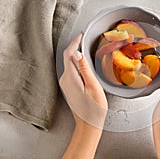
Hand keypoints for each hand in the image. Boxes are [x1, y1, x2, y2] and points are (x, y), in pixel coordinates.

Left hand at [59, 33, 107, 158]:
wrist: (88, 124)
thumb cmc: (94, 108)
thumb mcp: (93, 86)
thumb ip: (85, 69)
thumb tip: (78, 54)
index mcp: (70, 78)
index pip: (69, 54)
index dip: (74, 42)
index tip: (81, 35)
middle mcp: (65, 79)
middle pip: (68, 57)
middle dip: (75, 46)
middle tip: (85, 38)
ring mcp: (65, 83)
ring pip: (69, 63)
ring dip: (76, 54)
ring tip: (85, 47)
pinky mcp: (68, 86)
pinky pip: (71, 70)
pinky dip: (76, 63)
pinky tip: (84, 61)